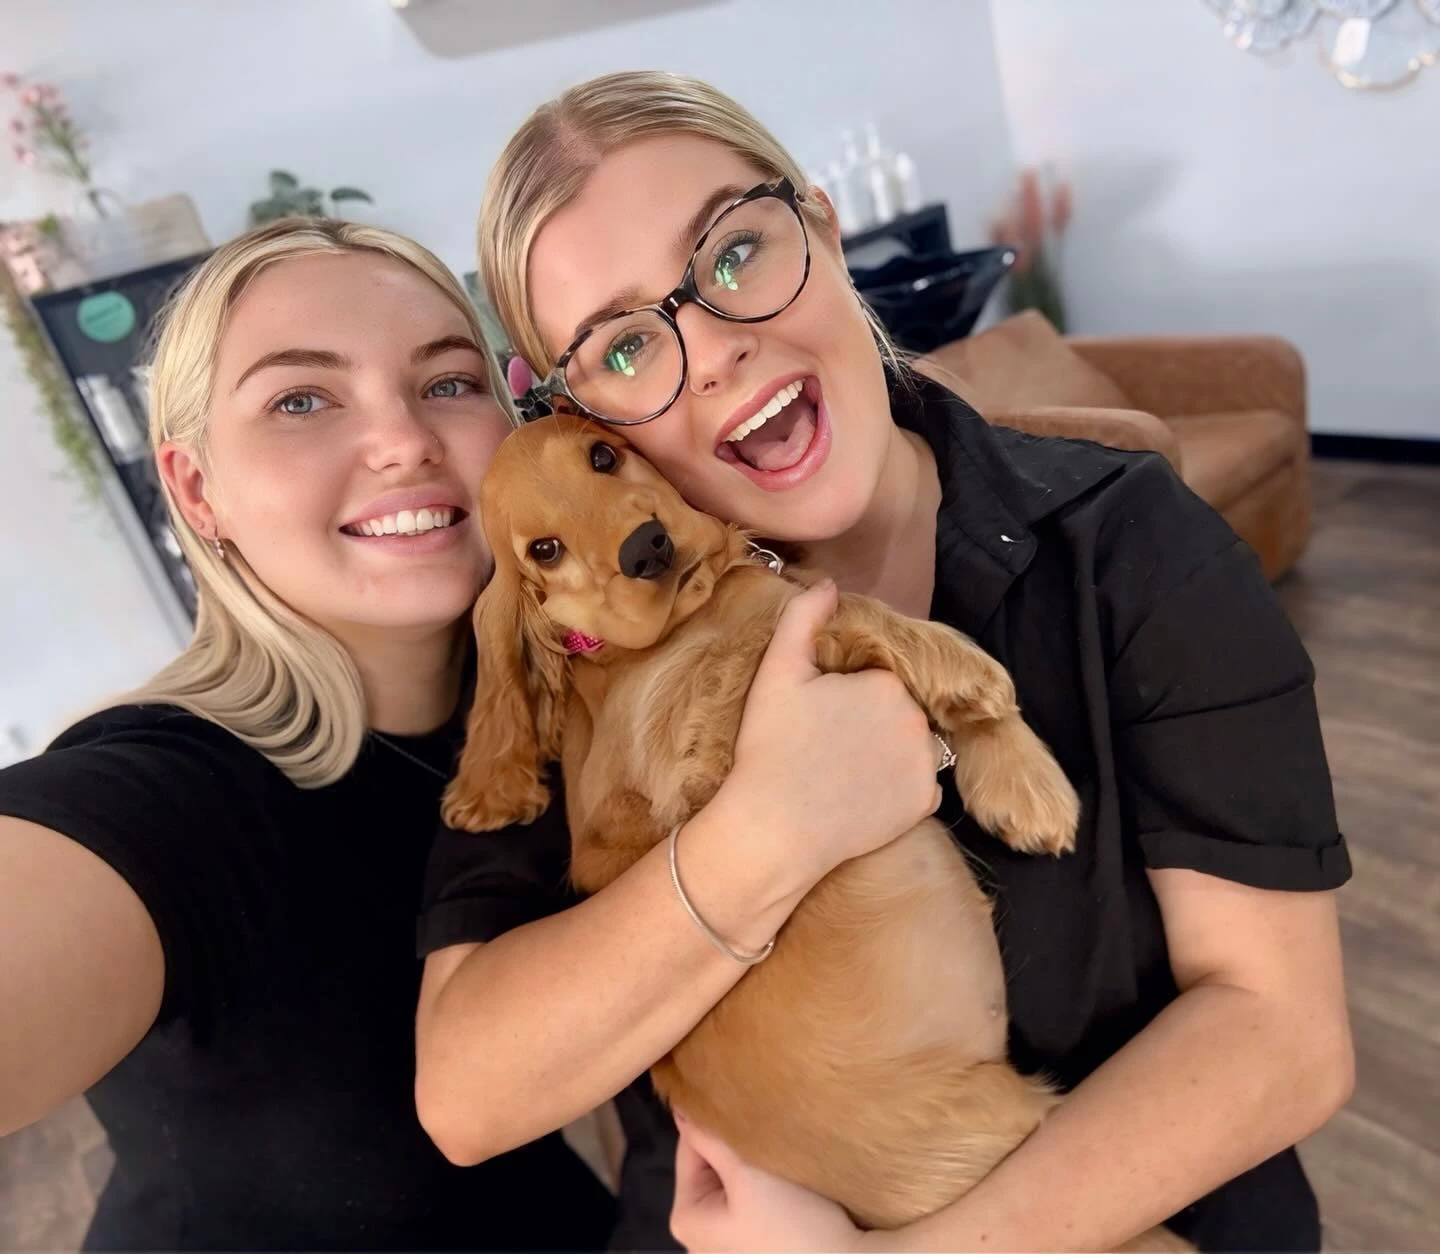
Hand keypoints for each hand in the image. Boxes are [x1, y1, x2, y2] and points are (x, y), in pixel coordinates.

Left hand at [670, 1113, 862, 1252]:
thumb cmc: (794, 1225)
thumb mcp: (747, 1173)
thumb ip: (711, 1138)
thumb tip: (684, 1106)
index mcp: (686, 1218)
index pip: (689, 1147)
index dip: (716, 1121)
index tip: (742, 1101)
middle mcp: (700, 1234)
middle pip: (712, 1165)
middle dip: (735, 1145)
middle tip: (765, 1127)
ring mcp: (728, 1240)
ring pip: (734, 1179)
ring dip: (752, 1161)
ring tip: (775, 1148)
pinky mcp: (755, 1241)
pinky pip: (751, 1198)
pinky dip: (765, 1183)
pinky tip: (784, 1176)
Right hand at [718, 580, 940, 891]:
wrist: (774, 828)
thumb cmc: (771, 747)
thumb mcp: (777, 672)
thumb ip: (802, 620)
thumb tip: (828, 585)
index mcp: (886, 684)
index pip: (875, 679)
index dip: (845, 695)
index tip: (818, 716)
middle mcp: (918, 721)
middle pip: (896, 711)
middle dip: (869, 721)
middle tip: (826, 743)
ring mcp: (925, 766)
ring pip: (910, 746)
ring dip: (888, 751)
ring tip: (843, 769)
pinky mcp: (924, 805)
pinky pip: (917, 786)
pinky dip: (897, 789)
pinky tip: (861, 795)